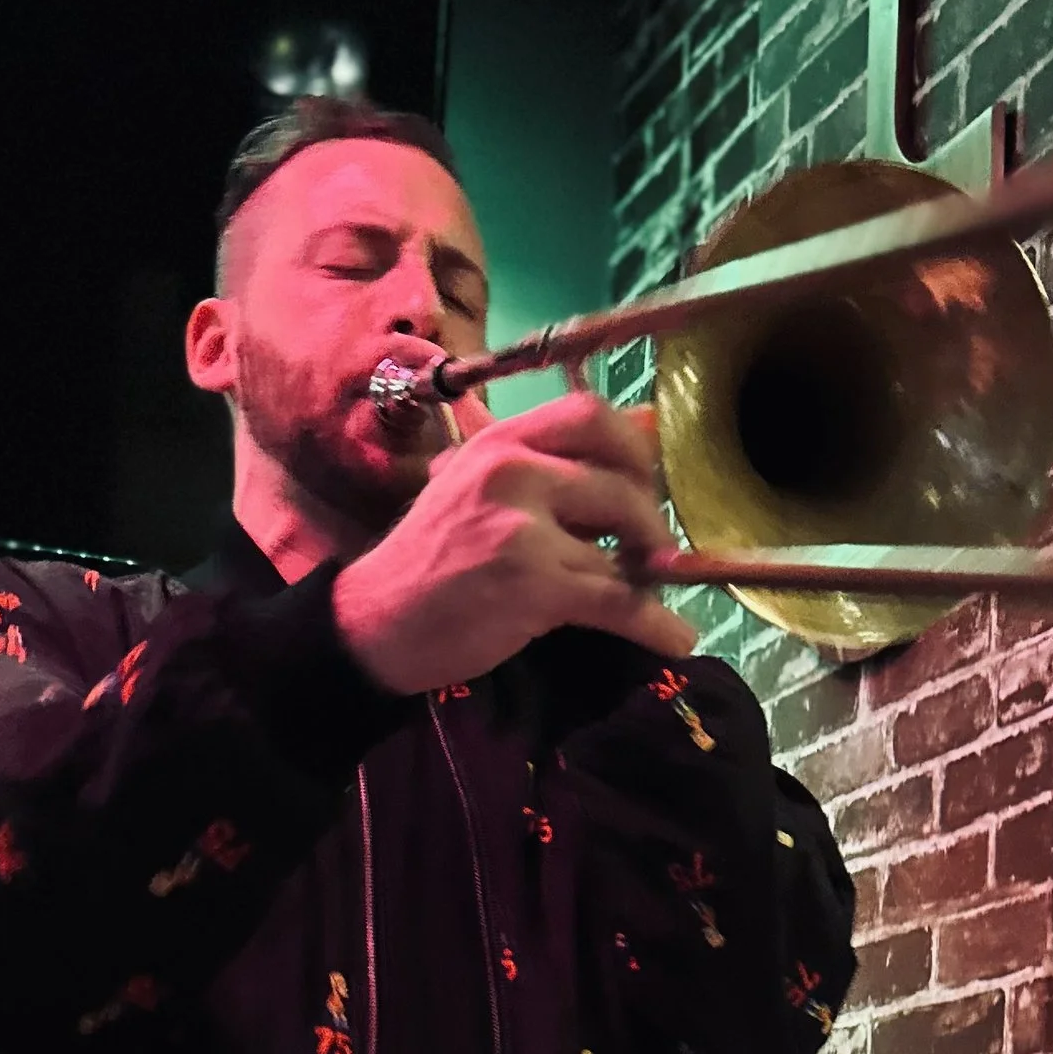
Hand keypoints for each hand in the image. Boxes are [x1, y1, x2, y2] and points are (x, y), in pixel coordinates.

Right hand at [332, 388, 699, 694]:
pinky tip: (675, 639)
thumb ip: (540, 468)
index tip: (645, 482)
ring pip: (620, 546)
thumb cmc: (431, 560)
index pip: (589, 414)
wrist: (377, 622)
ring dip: (648, 575)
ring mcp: (520, 528)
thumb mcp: (474, 489)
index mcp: (499, 443)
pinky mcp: (530, 585)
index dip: (634, 448)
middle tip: (652, 550)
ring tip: (651, 593)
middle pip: (619, 480)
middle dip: (650, 519)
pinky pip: (615, 601)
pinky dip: (653, 624)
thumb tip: (635, 437)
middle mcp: (510, 472)